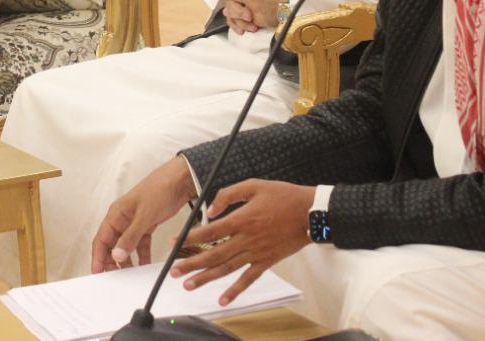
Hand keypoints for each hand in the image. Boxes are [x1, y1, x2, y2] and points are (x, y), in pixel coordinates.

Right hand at [91, 157, 197, 272]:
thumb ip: (130, 237)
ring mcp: (134, 222)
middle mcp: (122, 219)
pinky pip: (140, 243)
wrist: (179, 181)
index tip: (97, 272)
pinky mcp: (147, 224)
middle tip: (114, 278)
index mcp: (116, 214)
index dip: (98, 256)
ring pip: (126, 245)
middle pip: (111, 244)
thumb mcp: (144, 216)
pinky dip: (141, 255)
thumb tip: (117, 255)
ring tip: (129, 275)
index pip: (101, 239)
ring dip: (126, 260)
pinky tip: (144, 265)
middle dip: (111, 261)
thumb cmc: (159, 190)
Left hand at [169, 179, 312, 306]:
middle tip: (174, 271)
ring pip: (227, 269)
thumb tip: (209, 209)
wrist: (310, 213)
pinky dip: (235, 290)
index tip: (174, 243)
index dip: (189, 238)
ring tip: (188, 285)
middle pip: (213, 254)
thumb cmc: (283, 196)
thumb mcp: (254, 185)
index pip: (209, 232)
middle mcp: (246, 239)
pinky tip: (223, 299)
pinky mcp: (267, 261)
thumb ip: (228, 195)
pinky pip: (249, 279)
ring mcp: (256, 253)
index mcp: (242, 219)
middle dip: (191, 263)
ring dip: (206, 278)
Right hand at [216, 0, 261, 33]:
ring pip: (231, 15)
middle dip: (240, 10)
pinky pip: (231, 22)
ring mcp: (230, 5)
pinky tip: (242, 32)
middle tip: (249, 15)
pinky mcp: (232, 14)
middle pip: (231, 3)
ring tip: (253, 27)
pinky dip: (236, 27)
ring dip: (241, 22)